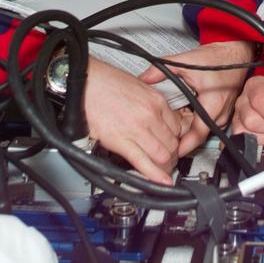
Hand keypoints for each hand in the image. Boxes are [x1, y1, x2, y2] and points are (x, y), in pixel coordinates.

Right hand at [84, 58, 182, 184]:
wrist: (85, 82)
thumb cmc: (106, 82)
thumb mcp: (139, 85)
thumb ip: (151, 103)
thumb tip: (158, 117)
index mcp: (156, 101)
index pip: (177, 127)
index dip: (176, 139)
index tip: (172, 144)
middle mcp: (150, 115)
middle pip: (172, 144)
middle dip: (172, 156)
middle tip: (169, 161)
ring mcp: (137, 129)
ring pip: (162, 155)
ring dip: (164, 167)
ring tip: (162, 172)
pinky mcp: (121, 141)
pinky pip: (142, 162)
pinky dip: (154, 175)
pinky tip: (160, 182)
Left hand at [139, 41, 253, 155]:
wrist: (234, 54)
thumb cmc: (217, 60)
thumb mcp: (186, 62)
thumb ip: (161, 70)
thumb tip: (144, 78)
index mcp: (212, 106)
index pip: (196, 136)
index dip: (182, 147)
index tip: (170, 152)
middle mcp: (219, 115)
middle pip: (196, 135)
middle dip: (180, 138)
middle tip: (163, 138)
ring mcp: (222, 115)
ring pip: (201, 130)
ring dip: (187, 129)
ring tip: (171, 126)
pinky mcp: (221, 113)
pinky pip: (206, 123)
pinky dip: (194, 122)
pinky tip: (184, 115)